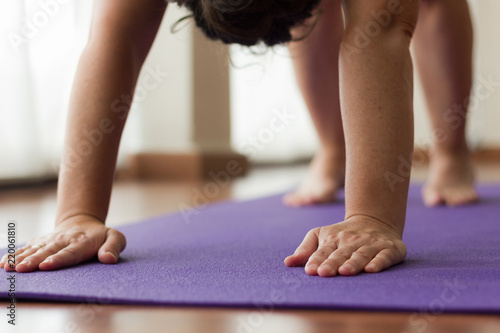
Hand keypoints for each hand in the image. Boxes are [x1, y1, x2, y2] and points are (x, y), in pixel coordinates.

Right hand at [0, 215, 125, 272]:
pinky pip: (27, 247)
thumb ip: (114, 247)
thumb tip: (108, 259)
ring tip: (10, 267)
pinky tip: (4, 262)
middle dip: (35, 260)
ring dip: (21, 258)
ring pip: (35, 249)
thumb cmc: (102, 236)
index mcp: (82, 242)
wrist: (84, 222)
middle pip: (48, 251)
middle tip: (22, 269)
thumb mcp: (116, 238)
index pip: (70, 252)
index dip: (58, 259)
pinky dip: (15, 254)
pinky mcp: (41, 241)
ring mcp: (51, 240)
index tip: (46, 266)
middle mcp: (64, 240)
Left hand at [284, 215, 405, 276]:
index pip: (323, 251)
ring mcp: (371, 244)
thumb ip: (305, 250)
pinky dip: (378, 262)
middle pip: (341, 253)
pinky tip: (371, 269)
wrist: (374, 220)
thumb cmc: (342, 233)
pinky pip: (384, 256)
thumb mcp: (321, 235)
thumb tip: (287, 263)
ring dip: (353, 263)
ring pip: (361, 254)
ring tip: (345, 272)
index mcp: (333, 238)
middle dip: (332, 263)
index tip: (309, 271)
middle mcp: (351, 241)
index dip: (316, 260)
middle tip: (324, 273)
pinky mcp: (390, 249)